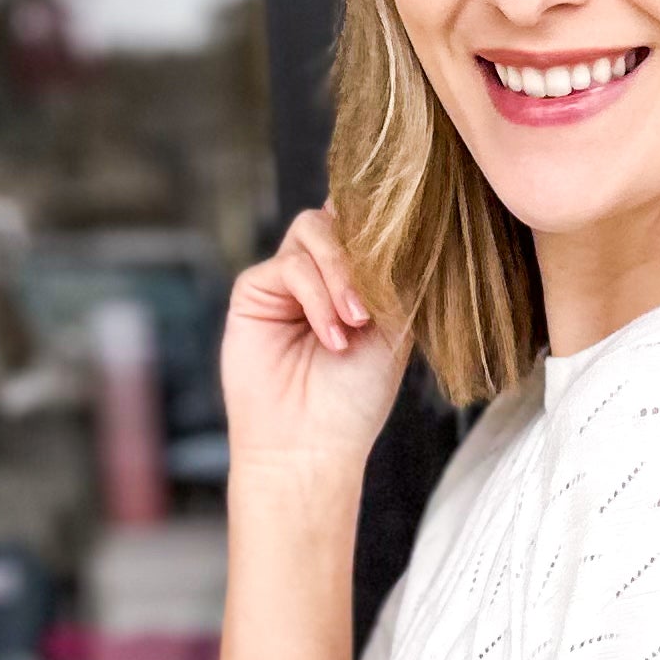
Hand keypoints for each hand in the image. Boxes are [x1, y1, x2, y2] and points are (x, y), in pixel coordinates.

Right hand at [220, 206, 409, 490]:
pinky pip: (290, 266)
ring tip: (355, 324)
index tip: (405, 232)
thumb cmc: (356, 397)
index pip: (365, 223)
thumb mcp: (393, 327)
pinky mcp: (254, 290)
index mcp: (356, 278)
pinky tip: (331, 337)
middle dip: (361, 253)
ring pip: (313, 229)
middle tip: (372, 310)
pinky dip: (318, 297)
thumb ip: (393, 273)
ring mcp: (286, 278)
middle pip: (338, 214)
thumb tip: (396, 220)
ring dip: (340, 275)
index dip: (381, 219)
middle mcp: (320, 272)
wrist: (313, 445)